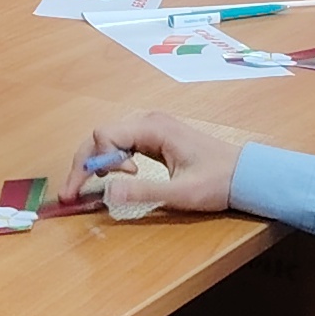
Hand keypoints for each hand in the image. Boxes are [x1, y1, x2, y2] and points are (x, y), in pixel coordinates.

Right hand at [73, 108, 240, 214]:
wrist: (245, 176)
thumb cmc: (217, 182)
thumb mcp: (180, 192)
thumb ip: (142, 192)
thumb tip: (106, 192)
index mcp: (153, 128)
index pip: (104, 135)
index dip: (92, 162)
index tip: (99, 187)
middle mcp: (148, 122)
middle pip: (100, 136)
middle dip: (82, 164)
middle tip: (70, 193)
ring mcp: (151, 128)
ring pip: (107, 139)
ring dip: (95, 162)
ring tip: (89, 188)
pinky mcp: (154, 138)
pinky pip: (121, 144)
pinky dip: (110, 161)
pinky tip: (115, 177)